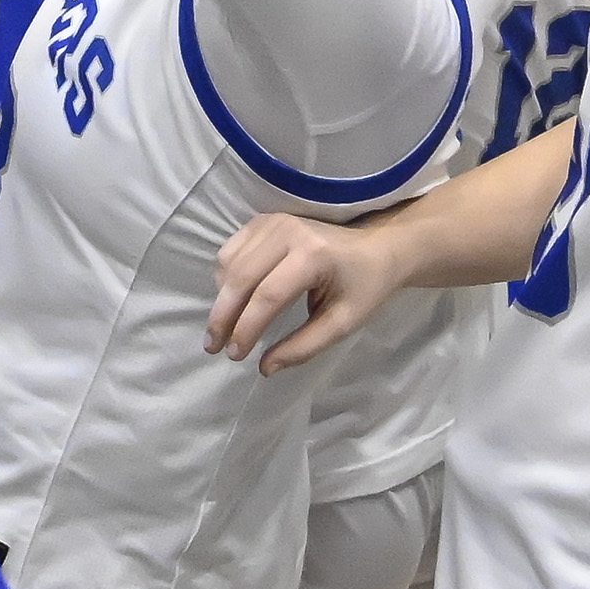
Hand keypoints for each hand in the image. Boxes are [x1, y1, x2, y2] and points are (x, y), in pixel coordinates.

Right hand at [207, 208, 403, 371]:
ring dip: (221, 298)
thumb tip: (265, 367)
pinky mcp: (261, 221)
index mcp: (313, 255)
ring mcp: (271, 222)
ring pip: (229, 264)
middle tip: (212, 346)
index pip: (268, 295)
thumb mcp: (344, 323)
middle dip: (223, 316)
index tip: (235, 355)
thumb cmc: (365, 287)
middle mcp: (287, 232)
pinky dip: (225, 278)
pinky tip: (234, 299)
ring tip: (224, 326)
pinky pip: (229, 251)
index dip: (247, 328)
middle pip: (241, 278)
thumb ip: (305, 346)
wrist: (377, 247)